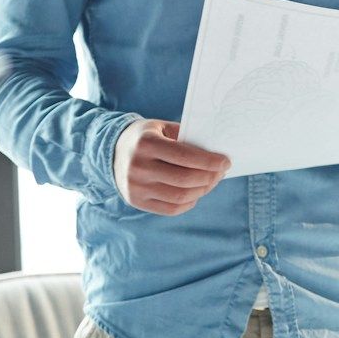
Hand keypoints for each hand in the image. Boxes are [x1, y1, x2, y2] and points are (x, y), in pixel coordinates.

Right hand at [113, 120, 228, 214]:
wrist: (112, 152)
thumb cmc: (146, 138)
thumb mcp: (162, 128)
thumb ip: (186, 137)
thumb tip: (216, 152)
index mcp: (146, 144)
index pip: (185, 156)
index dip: (210, 161)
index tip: (226, 162)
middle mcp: (138, 167)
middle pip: (185, 179)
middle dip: (210, 177)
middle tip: (221, 172)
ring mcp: (136, 187)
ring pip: (180, 197)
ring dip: (203, 190)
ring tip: (211, 181)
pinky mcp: (136, 202)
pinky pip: (172, 209)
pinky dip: (190, 202)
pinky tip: (196, 192)